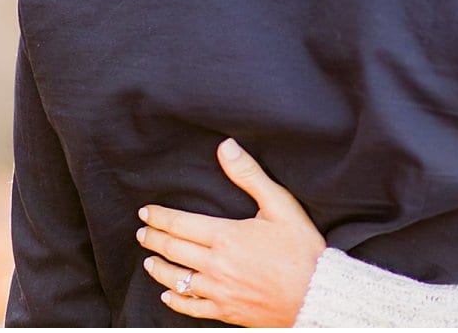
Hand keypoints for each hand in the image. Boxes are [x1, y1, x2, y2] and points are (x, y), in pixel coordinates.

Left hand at [137, 138, 326, 326]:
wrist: (315, 292)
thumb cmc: (301, 247)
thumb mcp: (280, 204)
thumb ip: (249, 175)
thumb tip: (226, 147)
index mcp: (226, 236)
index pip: (180, 224)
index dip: (159, 217)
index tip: (146, 212)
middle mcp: (215, 265)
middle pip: (173, 249)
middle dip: (154, 238)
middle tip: (142, 232)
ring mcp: (218, 291)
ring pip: (176, 279)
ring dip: (158, 268)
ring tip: (149, 261)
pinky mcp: (225, 311)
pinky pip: (192, 307)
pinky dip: (175, 300)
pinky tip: (168, 294)